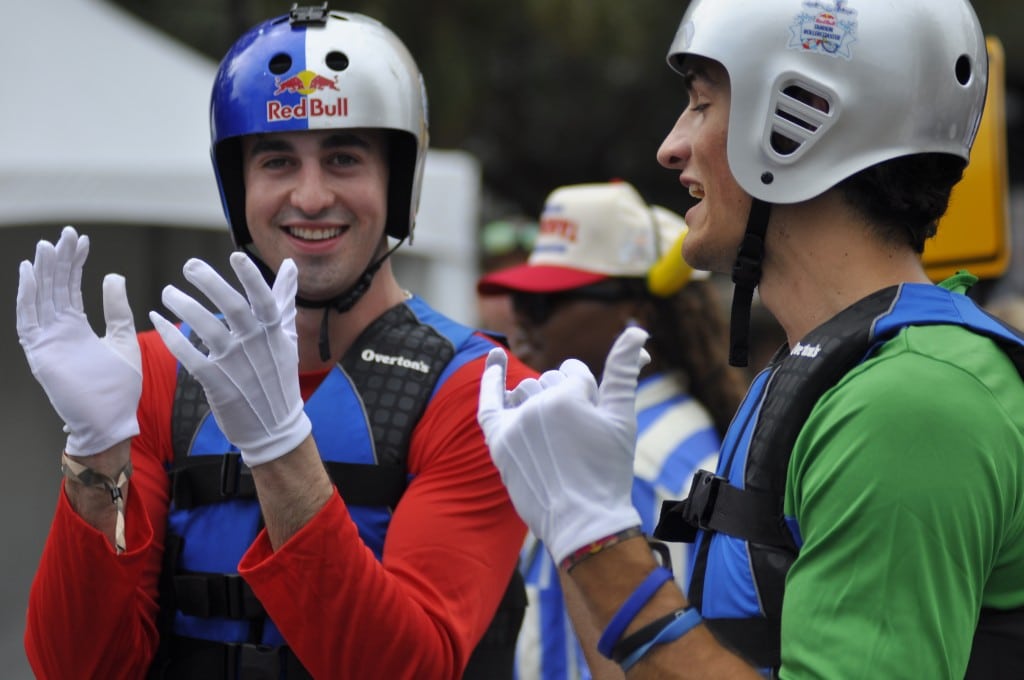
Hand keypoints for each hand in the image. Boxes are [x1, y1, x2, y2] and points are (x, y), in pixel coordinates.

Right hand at [16, 226, 141, 456]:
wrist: (112, 420)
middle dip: (58, 261)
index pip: (70, 287)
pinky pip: (28, 320)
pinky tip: (30, 273)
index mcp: (77, 327)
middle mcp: (58, 330)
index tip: (80, 240)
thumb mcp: (123, 339)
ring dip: (41, 272)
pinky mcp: (40, 353)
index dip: (73, 263)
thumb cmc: (120, 388)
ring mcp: (47, 341)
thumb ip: (117, 309)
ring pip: (39, 298)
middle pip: (53, 287)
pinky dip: (27, 296)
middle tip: (66, 234)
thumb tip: (113, 276)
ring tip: (47, 246)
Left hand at [149, 253, 309, 466]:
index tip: (234, 256)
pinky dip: (172, 337)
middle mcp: (255, 345)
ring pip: (207, 330)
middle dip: (211, 284)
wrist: (274, 427)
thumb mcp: (287, 336)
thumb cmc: (279, 376)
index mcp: (273, 332)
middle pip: (233, 308)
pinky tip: (158, 320)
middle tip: (189, 265)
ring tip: (168, 292)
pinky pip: (190, 356)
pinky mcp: (216, 383)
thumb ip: (284, 299)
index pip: (264, 300)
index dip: (250, 278)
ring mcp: (235, 365)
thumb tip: (289, 265)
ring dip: (186, 308)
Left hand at [478, 326, 649, 564]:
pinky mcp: (499, 443)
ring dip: (538, 401)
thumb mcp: (622, 418)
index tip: (592, 421)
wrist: (584, 522)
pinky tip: (495, 356)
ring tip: (554, 435)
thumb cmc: (608, 471)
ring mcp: (515, 423)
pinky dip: (491, 378)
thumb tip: (636, 330)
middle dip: (564, 400)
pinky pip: (488, 402)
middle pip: (550, 382)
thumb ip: (623, 370)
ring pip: (525, 391)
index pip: (573, 372)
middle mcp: (538, 404)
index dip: (586, 393)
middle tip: (577, 439)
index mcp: (570, 394)